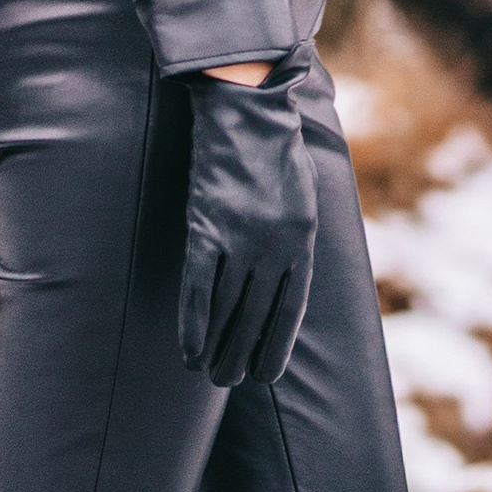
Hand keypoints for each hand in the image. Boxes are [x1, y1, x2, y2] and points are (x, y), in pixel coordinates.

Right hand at [178, 60, 316, 385]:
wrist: (245, 110)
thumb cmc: (275, 153)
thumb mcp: (303, 198)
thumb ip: (297, 241)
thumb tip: (286, 286)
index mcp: (303, 240)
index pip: (291, 310)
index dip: (276, 346)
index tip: (265, 374)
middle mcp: (276, 246)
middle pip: (257, 317)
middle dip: (242, 355)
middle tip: (228, 381)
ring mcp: (240, 238)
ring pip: (228, 311)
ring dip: (217, 349)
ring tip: (208, 374)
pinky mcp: (207, 227)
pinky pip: (199, 288)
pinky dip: (193, 323)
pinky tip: (188, 350)